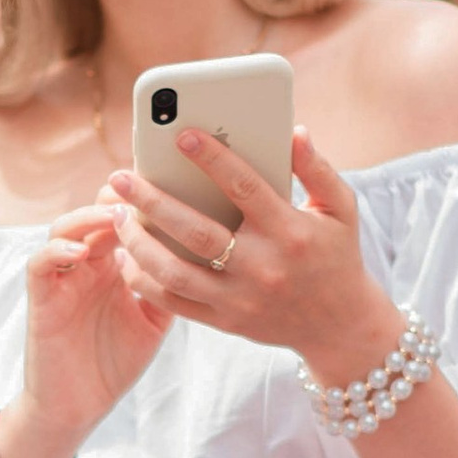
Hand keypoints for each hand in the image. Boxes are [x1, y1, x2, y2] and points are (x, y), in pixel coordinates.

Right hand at [11, 196, 169, 457]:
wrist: (77, 407)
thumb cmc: (114, 363)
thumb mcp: (153, 320)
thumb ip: (168, 286)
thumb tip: (204, 256)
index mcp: (113, 266)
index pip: (124, 219)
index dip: (143, 198)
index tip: (170, 182)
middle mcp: (86, 265)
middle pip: (95, 212)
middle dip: (118, 195)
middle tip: (142, 184)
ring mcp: (62, 279)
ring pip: (66, 227)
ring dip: (89, 216)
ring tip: (115, 212)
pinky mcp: (41, 298)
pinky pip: (41, 263)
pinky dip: (58, 250)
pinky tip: (82, 251)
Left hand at [106, 126, 401, 388]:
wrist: (340, 326)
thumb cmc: (337, 255)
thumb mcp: (341, 208)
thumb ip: (317, 169)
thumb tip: (294, 132)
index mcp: (290, 231)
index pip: (245, 187)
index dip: (212, 158)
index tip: (181, 135)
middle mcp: (262, 267)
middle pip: (195, 231)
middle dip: (151, 201)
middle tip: (119, 177)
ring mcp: (240, 298)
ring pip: (175, 271)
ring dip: (138, 242)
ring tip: (115, 216)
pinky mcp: (225, 321)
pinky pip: (174, 302)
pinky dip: (143, 280)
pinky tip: (125, 255)